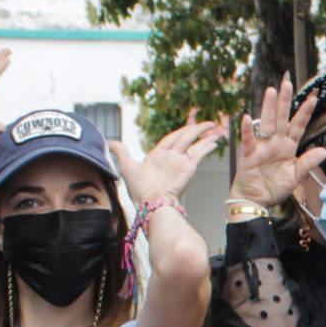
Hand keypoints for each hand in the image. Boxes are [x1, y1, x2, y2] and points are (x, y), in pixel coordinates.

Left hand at [112, 111, 226, 204]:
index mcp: (159, 155)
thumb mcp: (127, 166)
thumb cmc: (139, 190)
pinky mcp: (188, 168)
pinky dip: (207, 147)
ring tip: (216, 128)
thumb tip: (109, 141)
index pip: (172, 138)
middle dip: (197, 129)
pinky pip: (199, 154)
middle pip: (186, 137)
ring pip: (194, 143)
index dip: (181, 130)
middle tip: (209, 123)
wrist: (151, 204)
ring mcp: (180, 163)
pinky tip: (215, 141)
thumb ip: (121, 151)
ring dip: (205, 135)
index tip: (191, 124)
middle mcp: (171, 158)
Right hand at [228, 75, 325, 206]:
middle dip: (284, 100)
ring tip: (271, 91)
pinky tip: (248, 117)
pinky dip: (247, 130)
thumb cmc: (275, 188)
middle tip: (287, 82)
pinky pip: (249, 140)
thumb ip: (308, 162)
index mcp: (288, 146)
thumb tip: (325, 150)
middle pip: (281, 118)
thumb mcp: (296, 177)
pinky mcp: (249, 154)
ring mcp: (262, 146)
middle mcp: (275, 142)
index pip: (297, 125)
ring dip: (268, 108)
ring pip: (266, 123)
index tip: (313, 98)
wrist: (257, 200)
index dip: (304, 112)